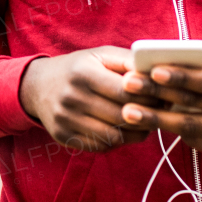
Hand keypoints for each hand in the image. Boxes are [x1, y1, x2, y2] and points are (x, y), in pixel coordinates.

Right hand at [19, 46, 162, 152]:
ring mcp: (65, 120)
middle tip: (161, 112)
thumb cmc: (78, 68)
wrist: (38, 86)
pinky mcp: (64, 137)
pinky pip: (101, 145)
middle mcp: (71, 97)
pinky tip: (126, 129)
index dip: (148, 96)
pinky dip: (119, 140)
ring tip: (146, 122)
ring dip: (136, 132)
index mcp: (83, 73)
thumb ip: (127, 62)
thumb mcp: (99, 56)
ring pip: (114, 135)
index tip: (164, 96)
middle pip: (121, 115)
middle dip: (146, 115)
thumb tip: (157, 71)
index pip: (125, 91)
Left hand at [119, 43, 201, 157]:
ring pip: (190, 128)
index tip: (153, 71)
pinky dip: (174, 134)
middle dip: (157, 95)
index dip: (180, 76)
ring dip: (156, 120)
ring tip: (128, 113)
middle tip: (127, 87)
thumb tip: (170, 54)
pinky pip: (198, 143)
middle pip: (192, 104)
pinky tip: (152, 125)